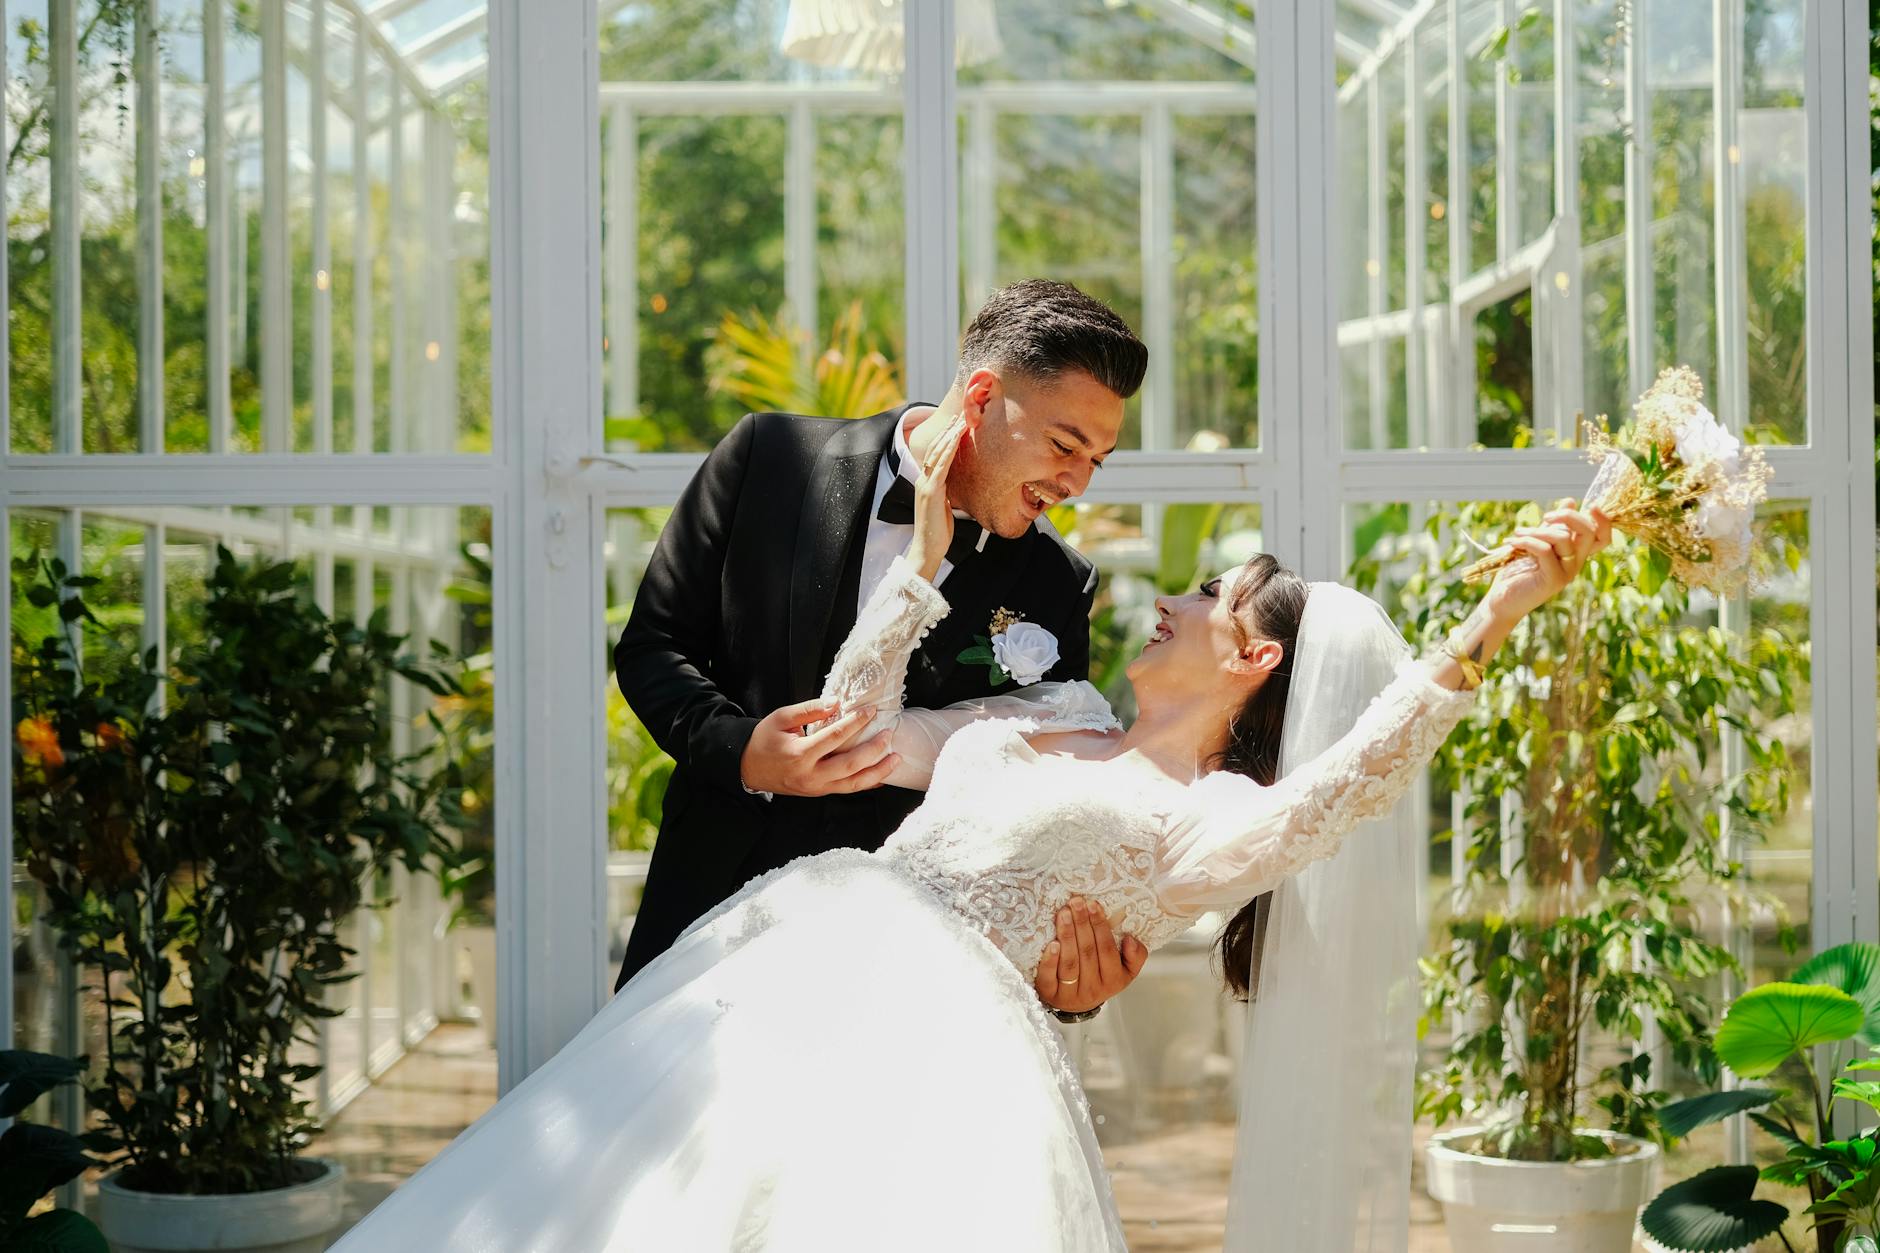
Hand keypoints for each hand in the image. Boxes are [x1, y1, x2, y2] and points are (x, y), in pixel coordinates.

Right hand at [738, 700, 899, 797]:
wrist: (749, 768)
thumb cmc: (764, 740)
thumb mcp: (781, 718)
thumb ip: (809, 709)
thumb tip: (837, 702)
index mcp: (799, 754)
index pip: (835, 737)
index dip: (855, 722)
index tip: (871, 711)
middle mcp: (810, 775)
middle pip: (850, 764)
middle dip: (873, 749)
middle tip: (889, 734)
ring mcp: (816, 787)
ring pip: (853, 784)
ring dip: (878, 772)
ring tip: (896, 758)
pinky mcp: (819, 792)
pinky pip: (847, 789)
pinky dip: (867, 783)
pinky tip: (882, 776)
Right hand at [906, 413, 971, 581]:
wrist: (927, 550)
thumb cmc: (938, 533)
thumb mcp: (945, 509)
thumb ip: (948, 495)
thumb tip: (957, 488)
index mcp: (926, 484)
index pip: (936, 456)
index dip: (945, 439)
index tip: (956, 426)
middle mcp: (923, 481)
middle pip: (936, 449)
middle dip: (948, 431)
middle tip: (961, 415)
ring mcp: (925, 485)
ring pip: (938, 453)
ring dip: (950, 435)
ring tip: (961, 421)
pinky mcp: (931, 492)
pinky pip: (941, 466)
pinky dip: (949, 450)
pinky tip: (957, 439)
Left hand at [1033, 896, 1147, 1014]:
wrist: (1077, 1004)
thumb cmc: (1101, 978)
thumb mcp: (1125, 970)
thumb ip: (1136, 955)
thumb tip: (1130, 939)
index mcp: (1114, 980)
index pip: (1107, 950)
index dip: (1100, 926)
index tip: (1093, 904)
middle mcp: (1093, 989)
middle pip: (1087, 953)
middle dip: (1081, 924)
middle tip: (1076, 902)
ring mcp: (1070, 994)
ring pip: (1070, 963)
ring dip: (1067, 936)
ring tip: (1064, 914)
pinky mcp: (1050, 994)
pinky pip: (1049, 978)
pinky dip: (1050, 960)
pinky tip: (1051, 944)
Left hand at [1484, 502, 1612, 623]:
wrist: (1502, 599)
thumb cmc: (1518, 570)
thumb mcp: (1537, 541)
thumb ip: (1553, 524)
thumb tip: (1571, 500)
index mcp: (1575, 553)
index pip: (1602, 538)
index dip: (1604, 521)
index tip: (1591, 505)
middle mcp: (1575, 563)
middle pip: (1589, 533)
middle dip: (1569, 516)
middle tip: (1546, 516)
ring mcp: (1567, 573)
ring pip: (1563, 538)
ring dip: (1537, 530)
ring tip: (1517, 534)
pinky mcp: (1553, 580)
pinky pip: (1545, 551)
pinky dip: (1527, 541)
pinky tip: (1511, 543)